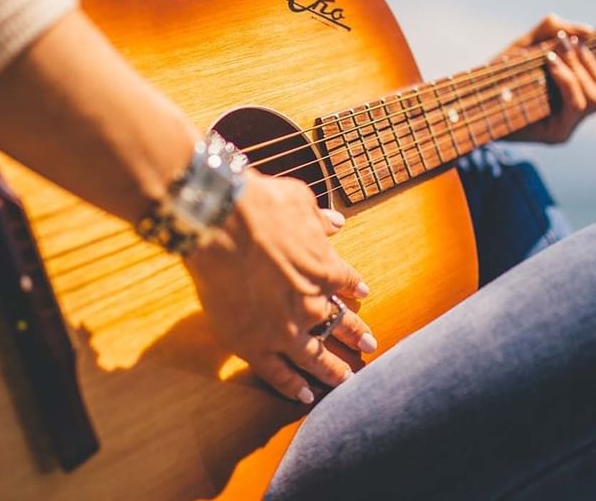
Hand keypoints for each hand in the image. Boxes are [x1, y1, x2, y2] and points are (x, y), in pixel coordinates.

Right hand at [183, 170, 377, 403]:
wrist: (224, 225)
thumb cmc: (260, 205)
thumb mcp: (299, 201)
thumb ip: (319, 218)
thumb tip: (336, 222)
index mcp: (324, 268)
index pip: (346, 282)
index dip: (354, 287)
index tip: (362, 293)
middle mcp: (311, 304)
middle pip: (339, 324)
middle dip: (356, 335)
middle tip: (371, 346)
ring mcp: (285, 329)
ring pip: (315, 358)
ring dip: (332, 369)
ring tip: (346, 380)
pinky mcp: (255, 345)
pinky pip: (278, 374)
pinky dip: (293, 386)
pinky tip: (306, 395)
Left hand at [500, 14, 595, 143]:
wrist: (471, 99)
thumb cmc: (498, 73)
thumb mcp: (525, 44)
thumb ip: (552, 31)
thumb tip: (588, 31)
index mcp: (577, 96)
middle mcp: (576, 115)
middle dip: (590, 62)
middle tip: (566, 45)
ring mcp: (568, 126)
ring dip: (580, 69)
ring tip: (556, 53)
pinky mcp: (556, 134)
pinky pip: (575, 105)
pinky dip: (568, 79)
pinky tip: (551, 63)